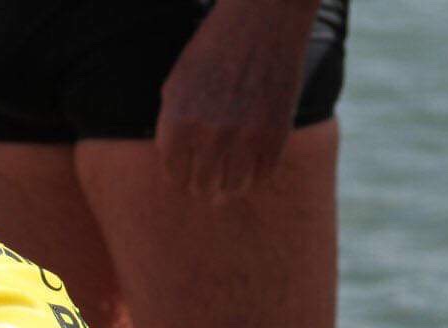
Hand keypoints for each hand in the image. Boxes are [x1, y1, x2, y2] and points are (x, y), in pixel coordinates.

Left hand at [156, 0, 314, 197]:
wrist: (263, 19)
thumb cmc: (214, 48)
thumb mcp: (177, 84)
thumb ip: (171, 127)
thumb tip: (175, 168)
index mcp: (178, 124)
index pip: (174, 175)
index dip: (180, 177)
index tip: (187, 174)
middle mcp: (210, 136)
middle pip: (202, 187)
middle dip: (203, 186)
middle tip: (208, 184)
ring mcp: (245, 138)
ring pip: (233, 189)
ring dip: (229, 189)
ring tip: (227, 185)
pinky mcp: (276, 136)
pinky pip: (263, 176)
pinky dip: (256, 175)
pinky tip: (252, 165)